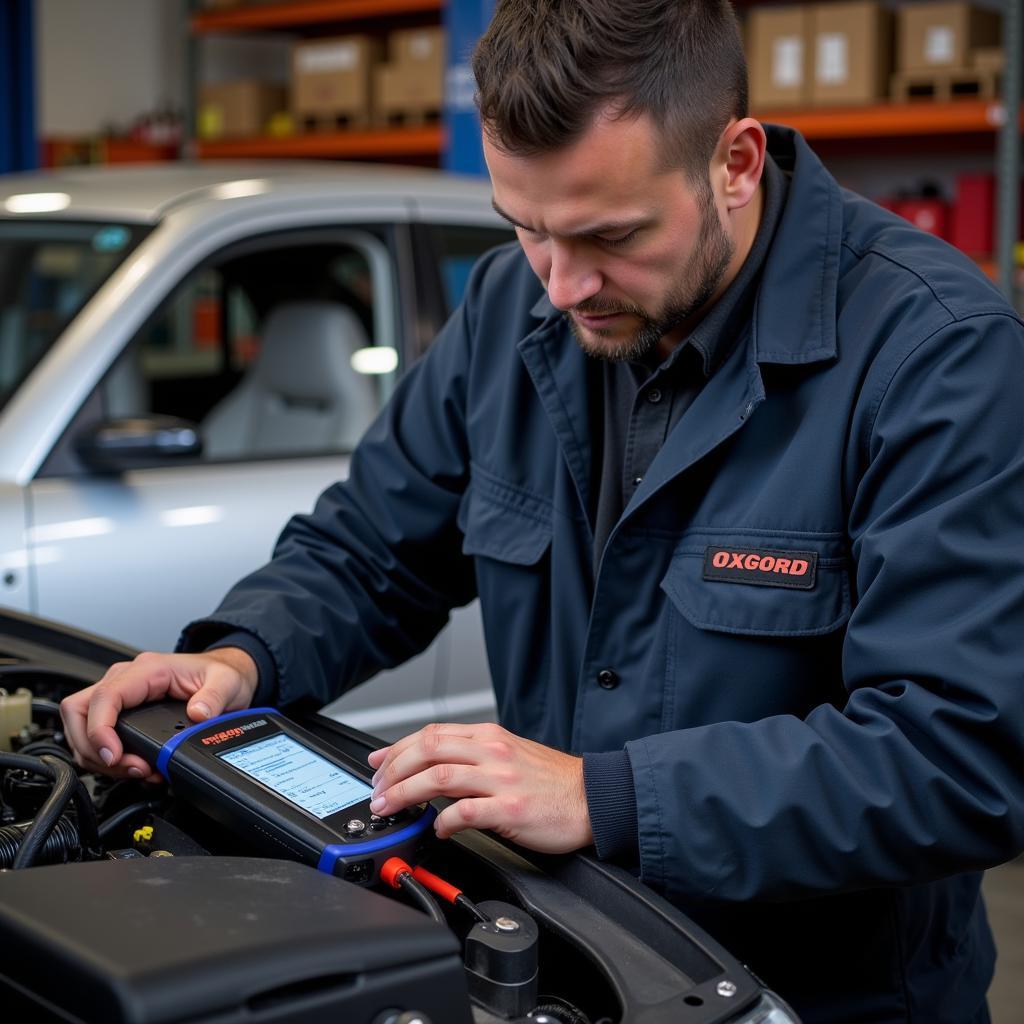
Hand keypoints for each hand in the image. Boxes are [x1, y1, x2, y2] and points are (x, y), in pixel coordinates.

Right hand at [60, 648, 258, 780]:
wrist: (226, 672)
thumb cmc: (221, 673)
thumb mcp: (227, 682)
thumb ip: (214, 698)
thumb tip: (197, 714)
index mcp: (148, 670)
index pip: (104, 697)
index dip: (99, 730)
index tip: (112, 756)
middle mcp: (128, 679)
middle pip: (80, 712)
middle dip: (93, 749)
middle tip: (127, 768)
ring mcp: (123, 695)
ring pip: (83, 727)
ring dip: (101, 757)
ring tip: (137, 770)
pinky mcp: (124, 711)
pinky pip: (98, 735)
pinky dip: (109, 757)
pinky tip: (135, 766)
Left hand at [366, 722, 593, 853]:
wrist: (593, 798)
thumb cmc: (553, 782)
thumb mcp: (511, 754)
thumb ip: (475, 756)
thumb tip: (435, 768)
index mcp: (490, 736)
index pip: (432, 733)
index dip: (397, 748)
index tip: (377, 762)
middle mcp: (492, 751)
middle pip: (427, 750)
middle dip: (392, 770)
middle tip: (377, 791)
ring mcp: (501, 779)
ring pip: (438, 777)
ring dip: (405, 794)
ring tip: (390, 809)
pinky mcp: (510, 810)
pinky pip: (465, 812)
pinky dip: (444, 822)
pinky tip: (438, 830)